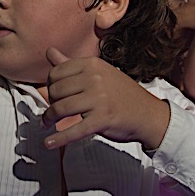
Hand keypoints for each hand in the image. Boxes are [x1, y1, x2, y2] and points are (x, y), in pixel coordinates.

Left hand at [41, 48, 170, 149]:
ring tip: (47, 124)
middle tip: (52, 112)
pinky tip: (49, 143)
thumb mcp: (98, 73)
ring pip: (60, 108)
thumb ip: (71, 64)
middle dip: (50, 103)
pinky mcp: (102, 119)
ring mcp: (99, 99)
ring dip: (49, 119)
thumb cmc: (120, 94)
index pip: (56, 73)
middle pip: (56, 91)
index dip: (50, 86)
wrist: (148, 114)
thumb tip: (49, 52)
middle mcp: (95, 78)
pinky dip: (60, 139)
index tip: (53, 95)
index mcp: (92, 64)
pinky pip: (74, 130)